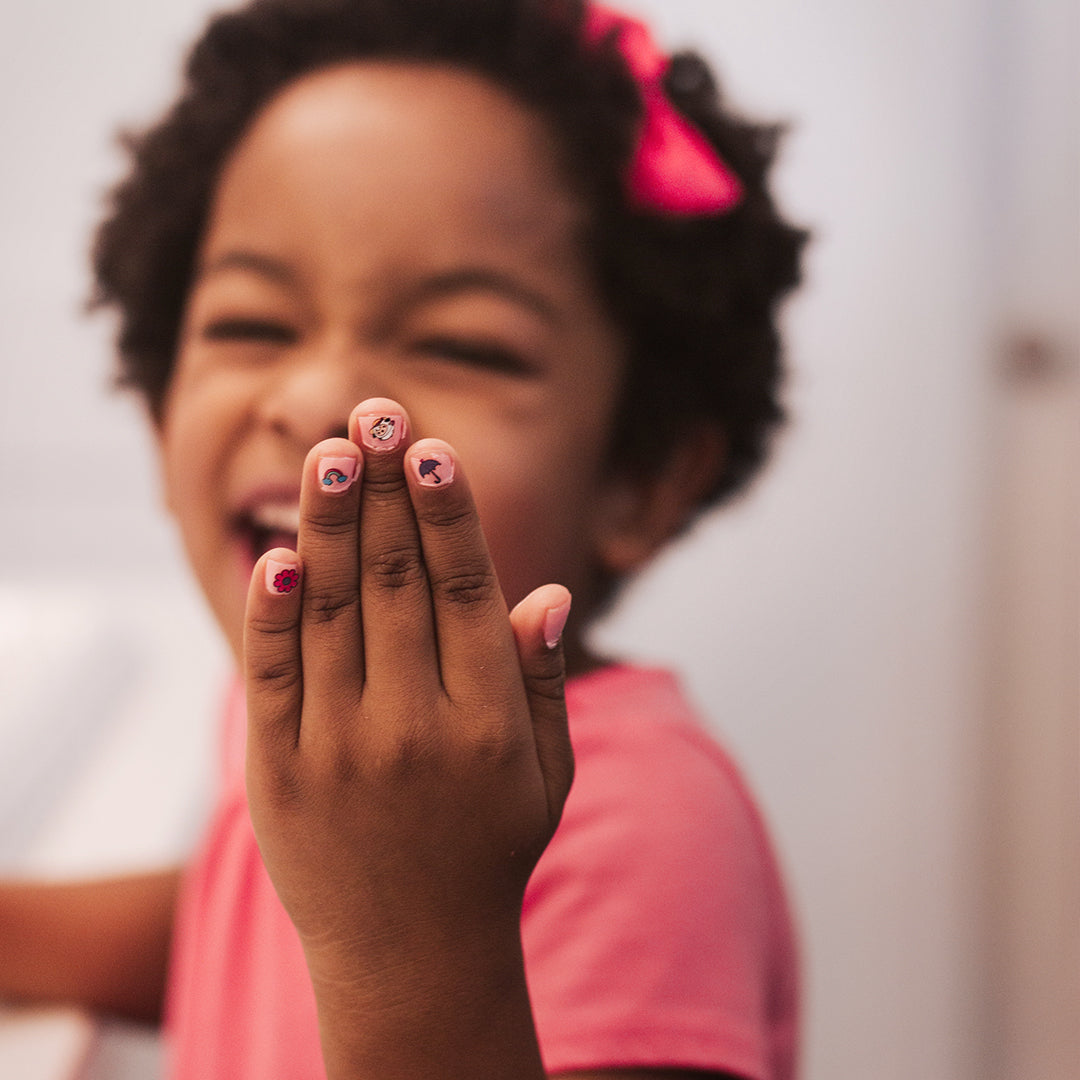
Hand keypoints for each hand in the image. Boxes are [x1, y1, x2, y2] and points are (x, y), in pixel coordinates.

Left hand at [242, 398, 572, 1076]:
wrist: (413, 955)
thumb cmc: (490, 850)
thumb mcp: (546, 774)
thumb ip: (540, 682)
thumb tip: (546, 593)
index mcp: (489, 723)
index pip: (464, 592)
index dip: (447, 514)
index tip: (430, 447)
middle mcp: (415, 728)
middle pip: (394, 583)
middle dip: (383, 490)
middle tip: (372, 413)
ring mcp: (341, 751)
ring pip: (331, 612)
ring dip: (328, 526)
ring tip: (328, 453)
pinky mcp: (280, 774)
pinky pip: (272, 677)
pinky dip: (270, 613)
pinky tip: (277, 553)